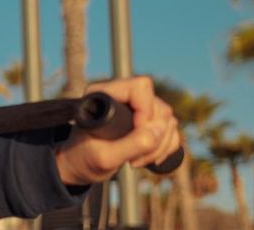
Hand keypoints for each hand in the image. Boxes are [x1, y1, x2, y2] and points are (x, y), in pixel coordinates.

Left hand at [54, 76, 181, 184]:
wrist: (81, 166)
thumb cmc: (84, 158)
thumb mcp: (105, 157)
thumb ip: (132, 144)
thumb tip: (160, 130)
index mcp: (102, 94)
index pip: (140, 87)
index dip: (145, 112)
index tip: (135, 135)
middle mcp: (122, 95)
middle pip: (160, 107)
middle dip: (153, 138)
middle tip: (132, 159)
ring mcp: (137, 107)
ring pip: (168, 121)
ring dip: (159, 147)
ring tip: (134, 161)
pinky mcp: (147, 120)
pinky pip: (172, 131)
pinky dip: (165, 148)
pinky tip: (146, 159)